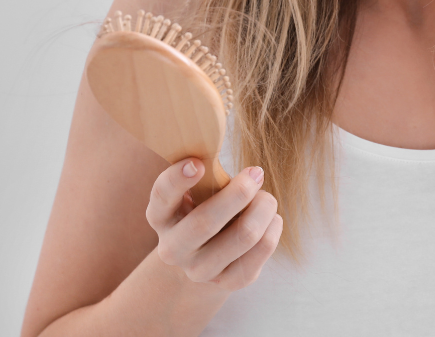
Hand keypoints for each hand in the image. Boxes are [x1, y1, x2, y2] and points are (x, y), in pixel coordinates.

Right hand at [146, 158, 282, 292]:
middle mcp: (172, 248)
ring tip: (266, 198)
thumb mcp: (196, 189)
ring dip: (263, 208)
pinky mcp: (228, 282)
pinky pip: (261, 251)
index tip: (198, 163)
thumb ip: (206, 172)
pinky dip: (273, 227)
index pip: (162, 196)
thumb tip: (227, 152)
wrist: (204, 255)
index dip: (177, 179)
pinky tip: (272, 219)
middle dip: (239, 192)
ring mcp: (199, 270)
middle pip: (205, 222)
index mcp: (160, 216)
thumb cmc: (204, 205)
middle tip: (256, 172)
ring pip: (243, 236)